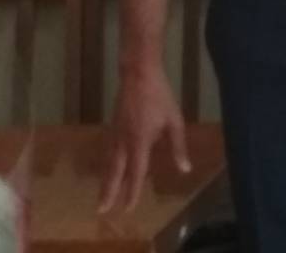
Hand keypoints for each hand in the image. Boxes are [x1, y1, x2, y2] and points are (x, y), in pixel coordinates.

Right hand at [98, 64, 189, 212]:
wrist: (138, 75)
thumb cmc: (160, 97)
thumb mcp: (174, 121)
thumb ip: (178, 147)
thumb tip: (185, 169)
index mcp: (140, 142)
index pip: (135, 173)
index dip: (132, 192)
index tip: (127, 209)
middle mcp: (124, 142)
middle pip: (115, 173)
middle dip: (108, 192)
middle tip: (101, 211)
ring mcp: (116, 134)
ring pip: (109, 163)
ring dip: (106, 181)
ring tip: (102, 196)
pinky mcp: (113, 126)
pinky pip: (109, 152)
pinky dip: (107, 165)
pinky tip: (109, 169)